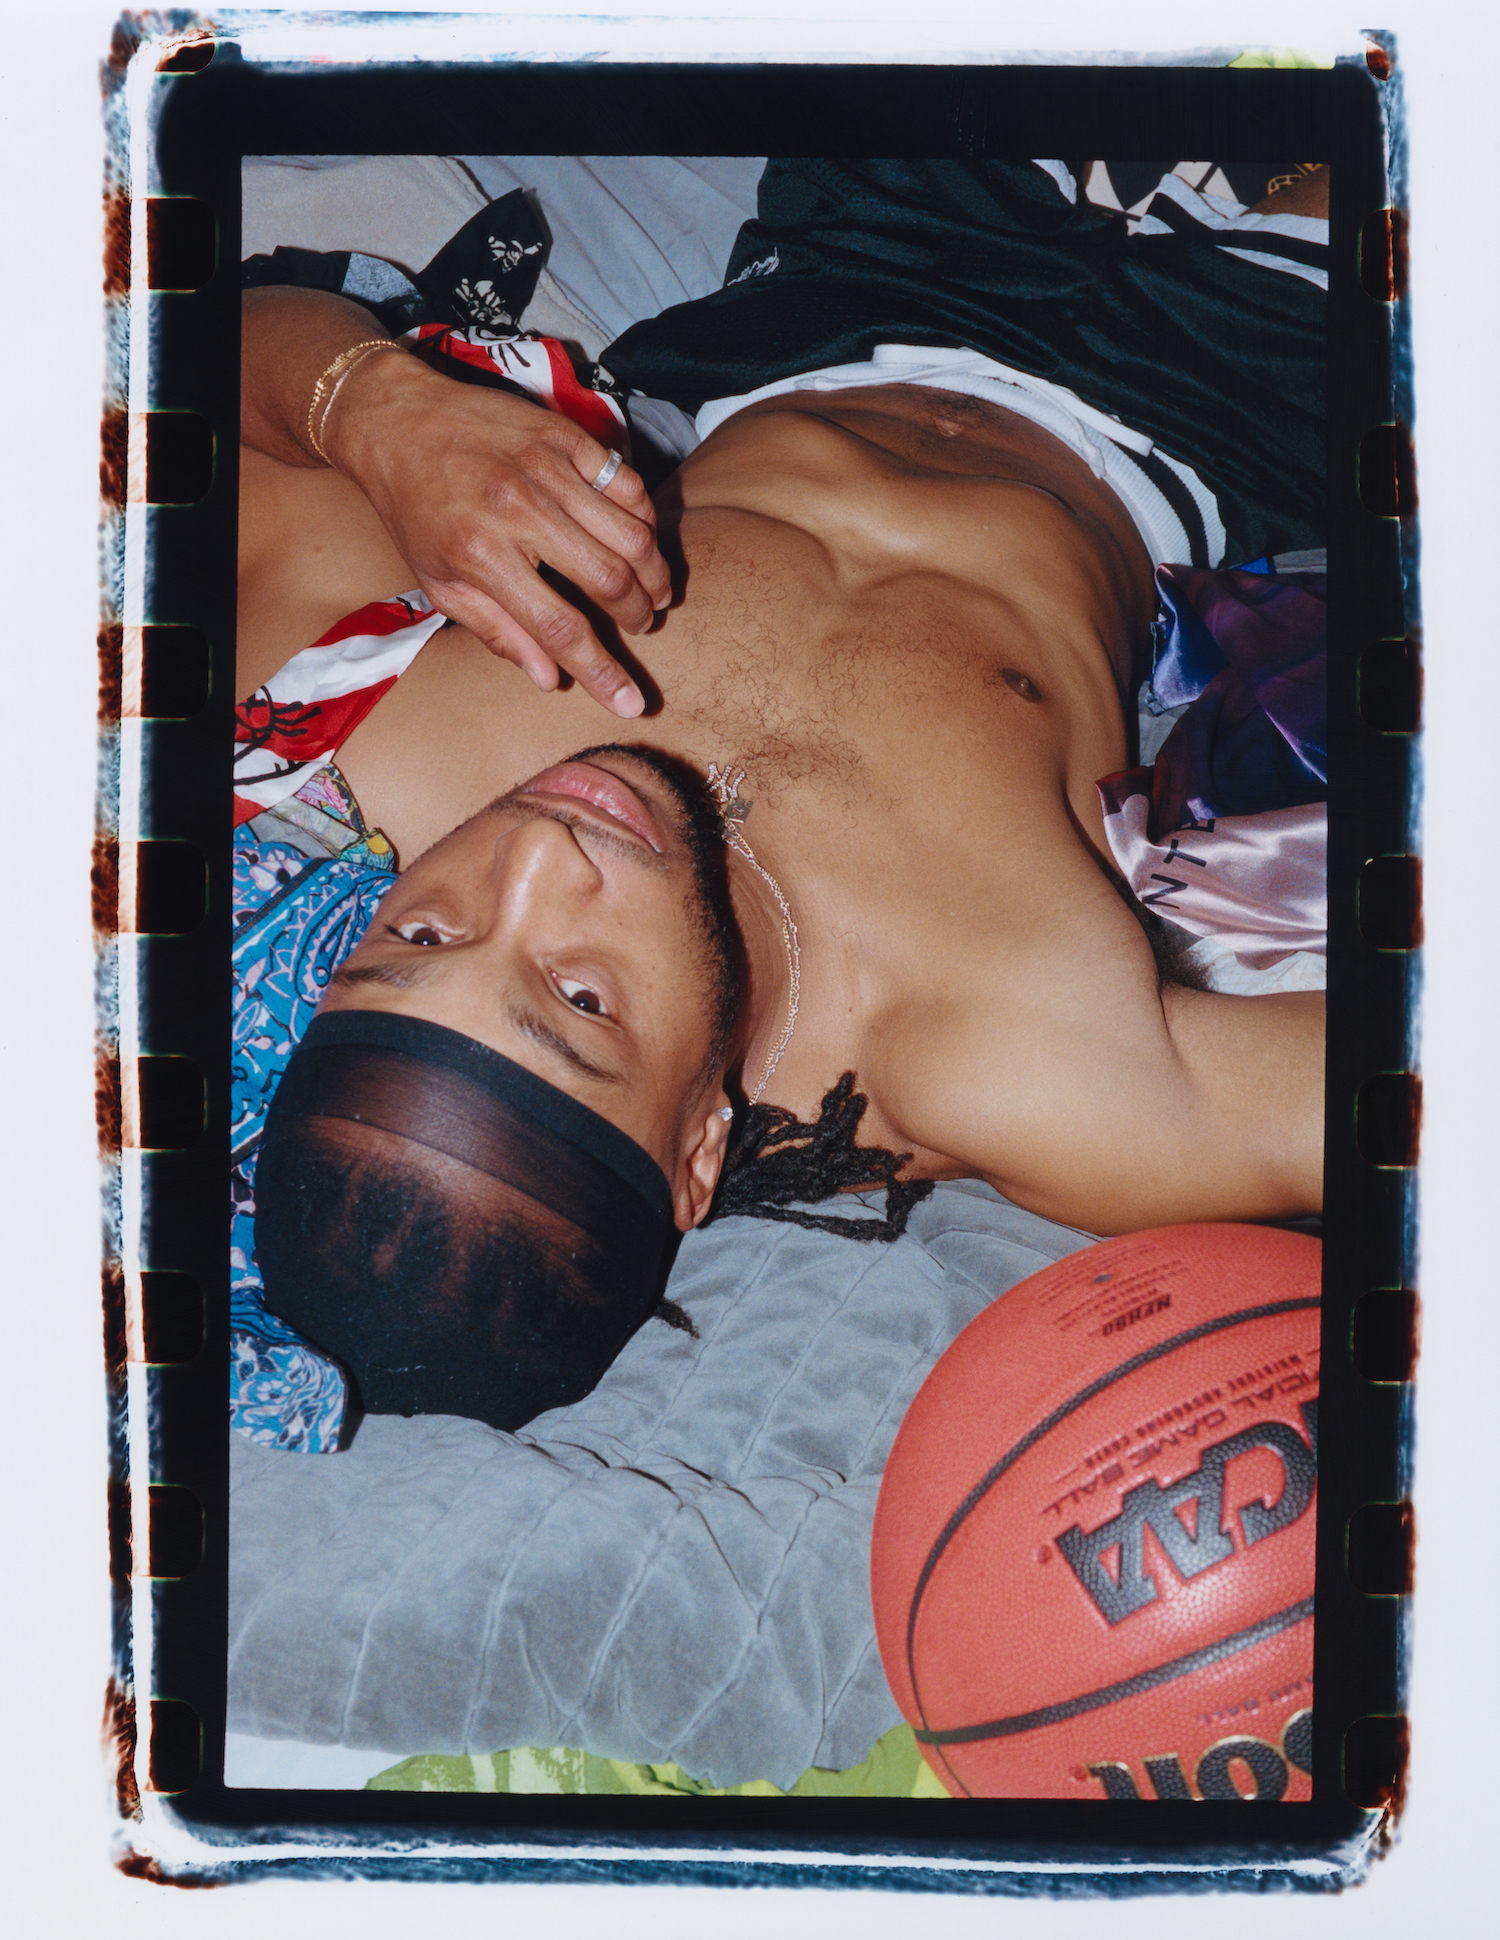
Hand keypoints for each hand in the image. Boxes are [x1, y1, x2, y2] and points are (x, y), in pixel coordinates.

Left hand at [324, 348, 669, 716]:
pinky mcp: (564, 435)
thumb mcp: (439, 584)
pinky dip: (645, 519)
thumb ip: (497, 632)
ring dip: (653, 574)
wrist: (395, 420)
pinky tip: (639, 540)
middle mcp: (517, 510)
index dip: (601, 672)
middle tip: (642, 627)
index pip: (559, 629)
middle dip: (638, 616)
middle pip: (609, 579)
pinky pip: (628, 483)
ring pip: (631, 533)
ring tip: (653, 593)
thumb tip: (550, 679)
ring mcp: (545, 467)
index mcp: (481, 556)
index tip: (630, 703)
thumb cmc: (413, 511)